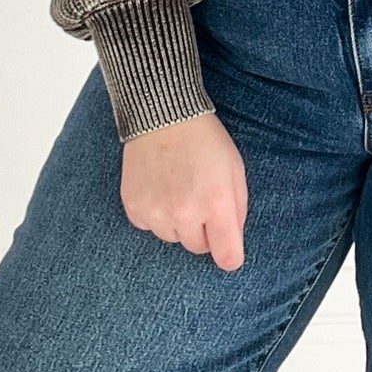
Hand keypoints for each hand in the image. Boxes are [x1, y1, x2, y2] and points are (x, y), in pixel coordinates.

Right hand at [120, 111, 247, 270]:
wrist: (163, 115)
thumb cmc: (205, 142)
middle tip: (200, 199)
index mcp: (216, 203)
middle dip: (203, 230)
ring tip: (178, 188)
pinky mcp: (134, 207)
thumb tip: (231, 247)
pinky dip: (155, 214)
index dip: (230, 255)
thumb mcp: (235, 170)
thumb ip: (237, 212)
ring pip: (172, 238)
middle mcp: (185, 213)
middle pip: (198, 248)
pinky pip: (149, 226)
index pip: (227, 257)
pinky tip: (159, 187)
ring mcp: (157, 212)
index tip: (229, 251)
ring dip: (178, 222)